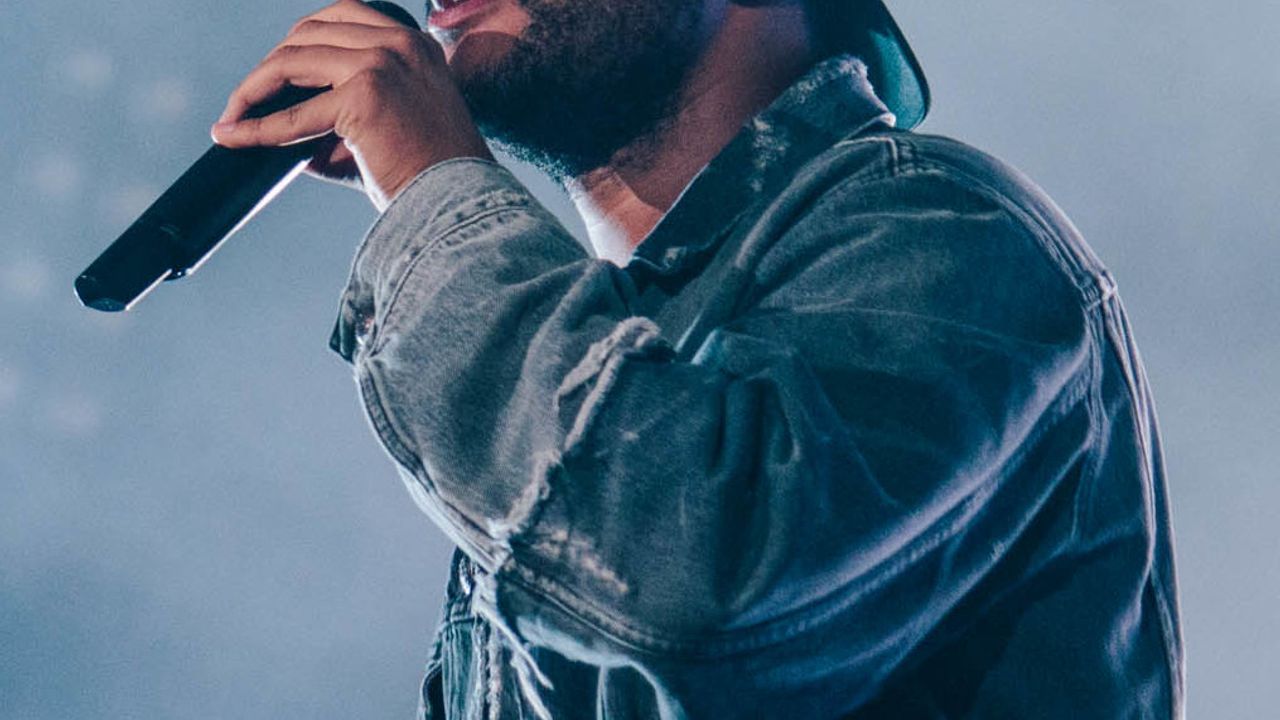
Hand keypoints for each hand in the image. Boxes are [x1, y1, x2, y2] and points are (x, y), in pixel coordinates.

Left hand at [211, 0, 492, 210]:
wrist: (460, 203)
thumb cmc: (431, 175)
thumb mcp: (390, 124)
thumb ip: (343, 113)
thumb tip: (278, 127)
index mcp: (414, 43)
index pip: (341, 17)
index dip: (298, 41)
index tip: (276, 75)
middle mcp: (400, 44)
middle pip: (308, 32)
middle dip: (268, 66)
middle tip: (243, 101)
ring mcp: (382, 63)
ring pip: (291, 60)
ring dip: (251, 90)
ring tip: (232, 117)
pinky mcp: (365, 95)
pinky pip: (293, 113)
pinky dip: (257, 127)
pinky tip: (234, 136)